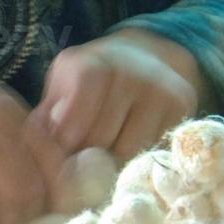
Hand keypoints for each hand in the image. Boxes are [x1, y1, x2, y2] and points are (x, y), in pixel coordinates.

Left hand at [31, 29, 206, 161]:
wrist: (143, 59)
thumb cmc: (88, 83)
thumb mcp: (61, 89)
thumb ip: (46, 120)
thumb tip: (40, 158)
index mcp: (91, 65)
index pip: (74, 120)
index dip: (67, 142)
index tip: (65, 147)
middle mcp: (130, 71)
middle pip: (101, 142)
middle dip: (86, 158)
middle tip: (84, 157)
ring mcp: (160, 88)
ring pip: (130, 153)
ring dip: (113, 163)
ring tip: (107, 152)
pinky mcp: (183, 105)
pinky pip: (155, 151)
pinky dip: (139, 158)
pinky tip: (131, 145)